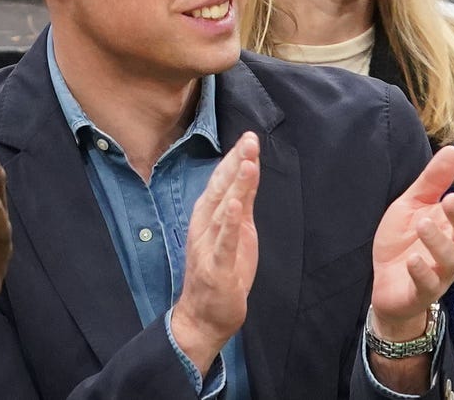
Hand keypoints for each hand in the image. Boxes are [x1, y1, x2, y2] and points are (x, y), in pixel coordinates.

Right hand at [170, 132, 259, 373]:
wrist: (205, 315)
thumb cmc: (222, 269)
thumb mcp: (237, 230)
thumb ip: (241, 202)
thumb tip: (249, 170)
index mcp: (208, 216)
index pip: (222, 182)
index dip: (234, 159)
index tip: (249, 138)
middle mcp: (204, 226)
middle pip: (220, 189)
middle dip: (235, 164)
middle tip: (249, 140)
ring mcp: (208, 246)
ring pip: (223, 211)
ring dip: (235, 187)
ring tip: (247, 163)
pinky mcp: (216, 267)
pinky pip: (222, 242)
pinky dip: (228, 224)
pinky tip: (235, 206)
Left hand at [370, 146, 453, 340]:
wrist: (386, 285)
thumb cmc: (404, 242)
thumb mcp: (413, 205)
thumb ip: (433, 181)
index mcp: (453, 226)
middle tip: (451, 199)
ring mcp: (440, 273)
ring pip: (451, 259)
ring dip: (439, 241)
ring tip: (424, 224)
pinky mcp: (421, 293)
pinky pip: (428, 285)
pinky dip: (422, 272)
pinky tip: (412, 260)